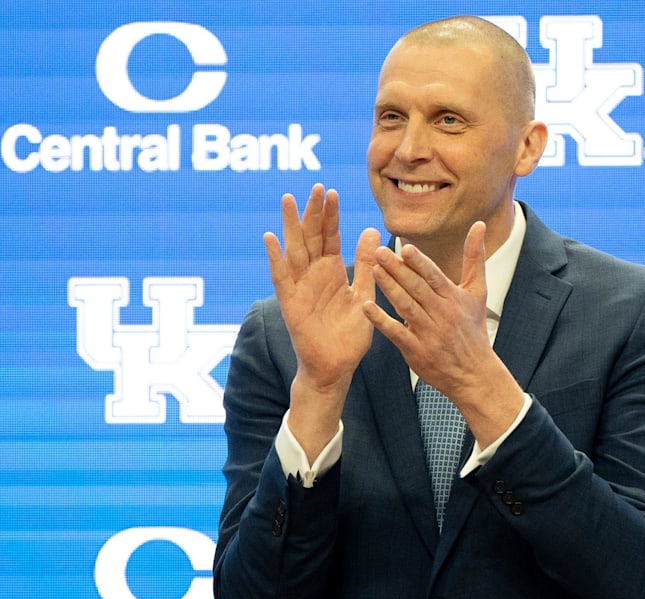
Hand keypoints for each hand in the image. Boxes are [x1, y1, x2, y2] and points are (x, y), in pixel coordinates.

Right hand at [264, 184, 379, 456]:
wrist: (336, 366)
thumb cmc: (349, 335)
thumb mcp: (364, 293)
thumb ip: (367, 264)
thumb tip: (373, 231)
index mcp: (331, 271)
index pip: (329, 236)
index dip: (330, 215)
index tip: (332, 191)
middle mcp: (313, 274)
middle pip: (311, 236)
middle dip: (313, 212)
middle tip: (316, 187)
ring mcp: (300, 287)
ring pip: (294, 250)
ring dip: (291, 225)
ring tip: (288, 200)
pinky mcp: (290, 303)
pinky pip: (281, 277)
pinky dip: (275, 258)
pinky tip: (270, 238)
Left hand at [363, 222, 523, 443]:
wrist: (473, 373)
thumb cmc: (473, 328)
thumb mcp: (477, 292)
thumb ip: (474, 257)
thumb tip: (479, 224)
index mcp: (453, 298)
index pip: (433, 276)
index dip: (419, 262)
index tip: (403, 247)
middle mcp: (441, 314)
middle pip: (416, 288)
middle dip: (397, 270)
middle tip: (377, 253)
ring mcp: (428, 333)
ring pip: (405, 307)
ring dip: (388, 288)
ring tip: (372, 271)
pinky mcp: (416, 351)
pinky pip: (396, 333)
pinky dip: (381, 320)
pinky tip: (366, 307)